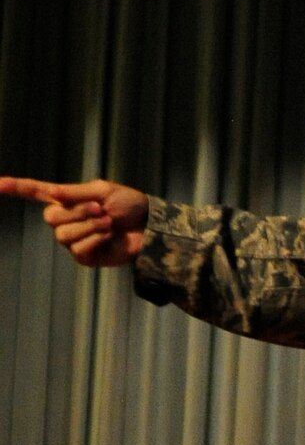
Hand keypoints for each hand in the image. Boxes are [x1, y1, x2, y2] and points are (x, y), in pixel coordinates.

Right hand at [0, 176, 149, 266]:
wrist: (150, 226)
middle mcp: (65, 220)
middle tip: (102, 210)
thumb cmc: (128, 204)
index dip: (14, 188)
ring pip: (64, 236)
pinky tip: (108, 236)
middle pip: (50, 219)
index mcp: (66, 200)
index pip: (34, 192)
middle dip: (79, 213)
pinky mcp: (85, 257)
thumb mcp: (102, 190)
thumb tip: (49, 192)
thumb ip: (74, 193)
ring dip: (90, 227)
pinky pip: (79, 249)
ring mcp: (73, 240)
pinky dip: (95, 240)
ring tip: (109, 223)